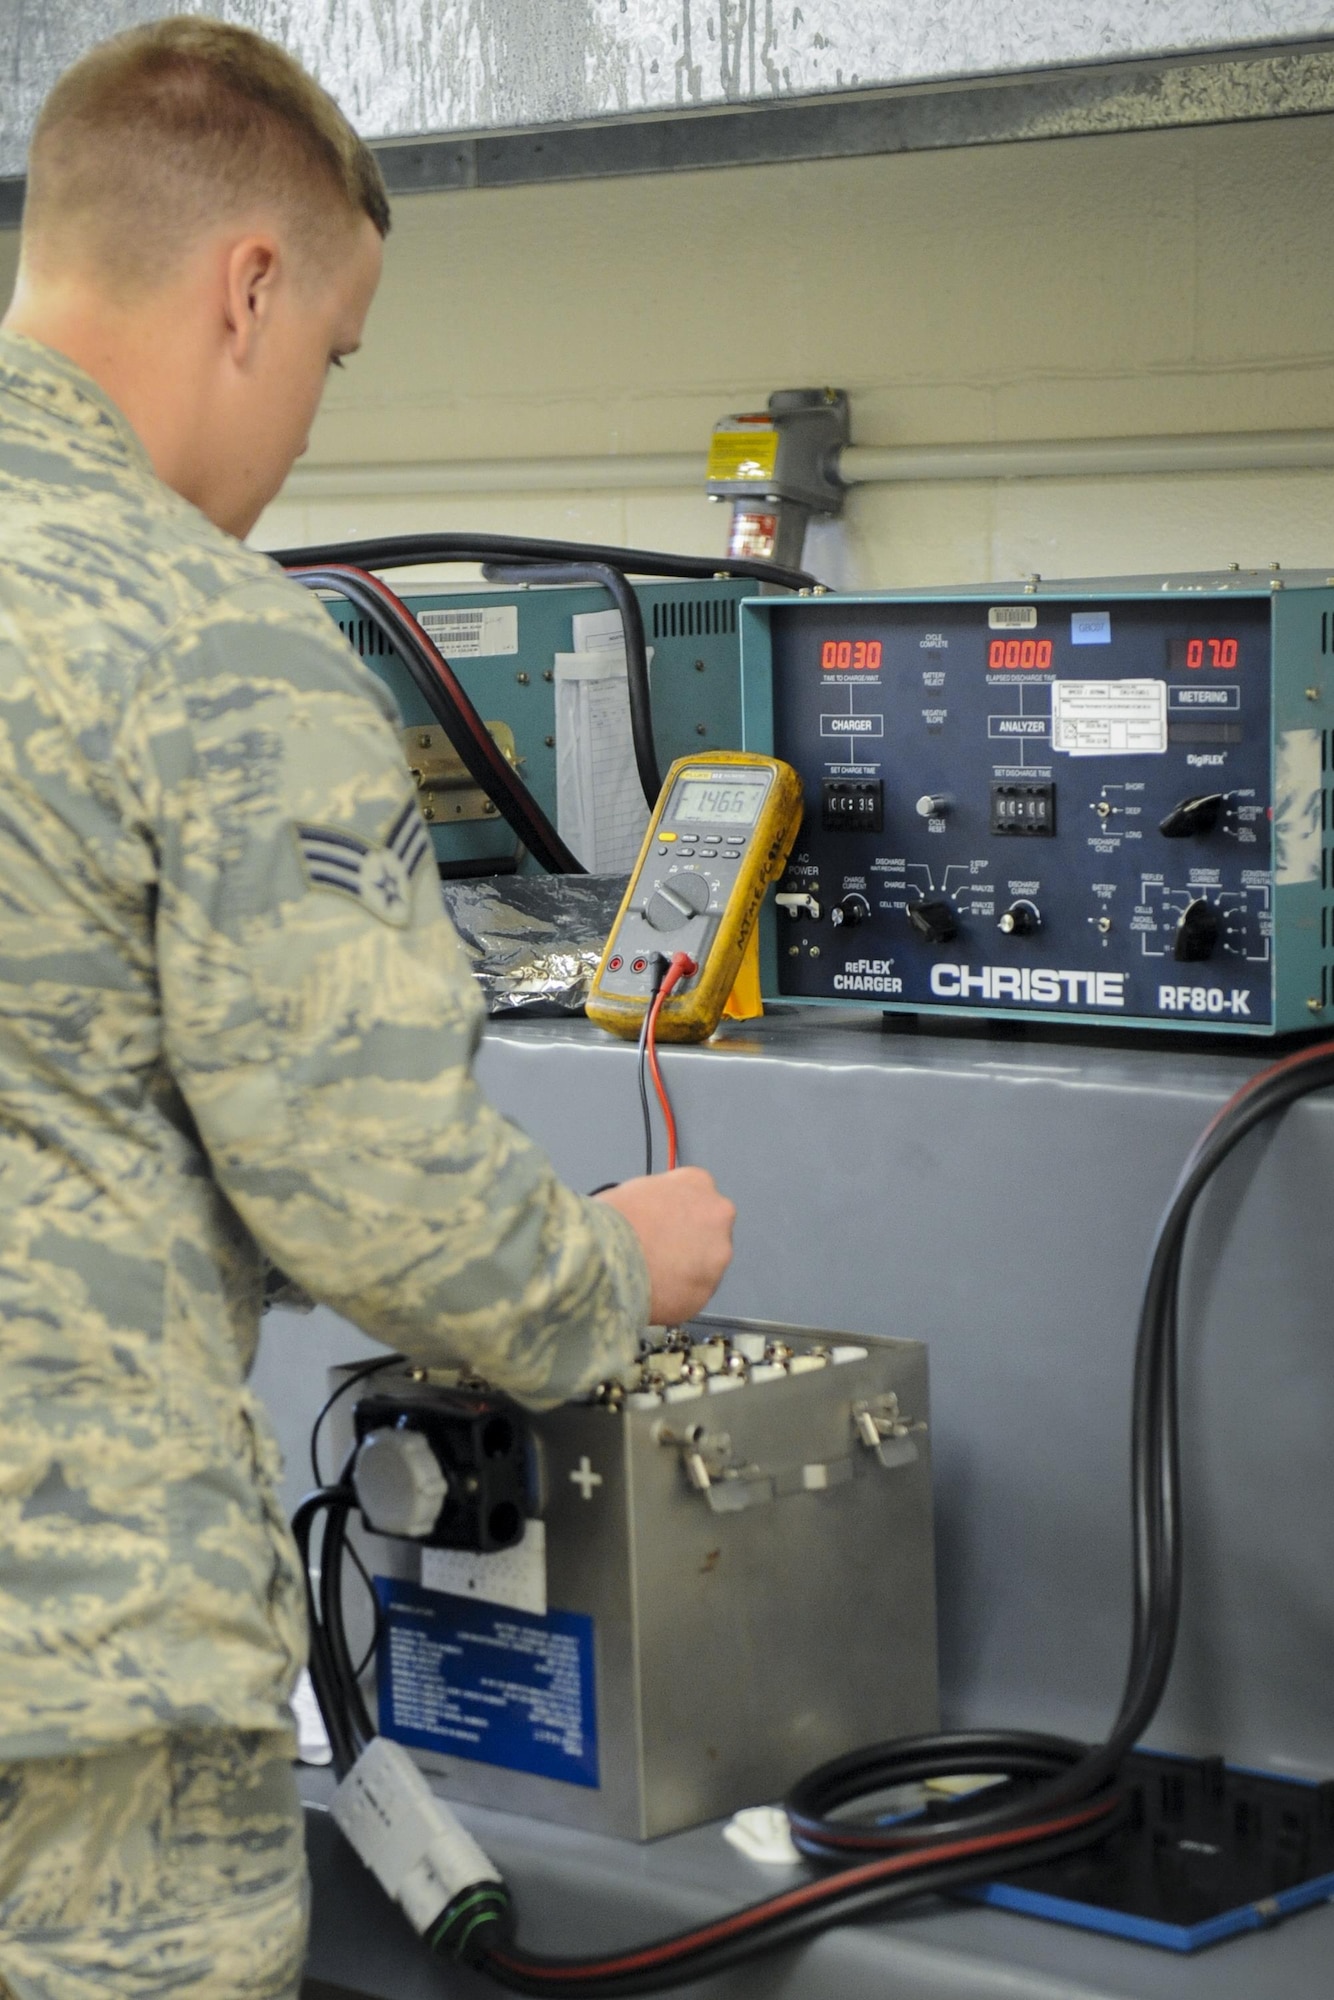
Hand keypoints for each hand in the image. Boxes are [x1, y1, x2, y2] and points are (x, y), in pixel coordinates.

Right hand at [595, 1168, 735, 1325]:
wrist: (608, 1257)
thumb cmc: (612, 1221)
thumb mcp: (633, 1190)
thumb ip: (657, 1200)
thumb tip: (653, 1213)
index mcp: (698, 1182)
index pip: (697, 1195)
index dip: (677, 1214)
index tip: (665, 1225)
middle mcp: (718, 1214)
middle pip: (708, 1230)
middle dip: (688, 1242)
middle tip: (658, 1252)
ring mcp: (718, 1254)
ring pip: (705, 1265)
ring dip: (685, 1271)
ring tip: (650, 1274)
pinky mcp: (707, 1289)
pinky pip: (693, 1293)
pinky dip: (677, 1295)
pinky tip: (653, 1291)